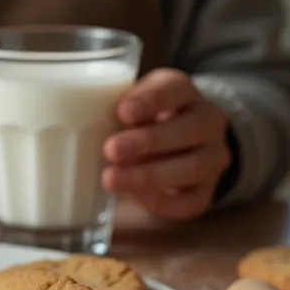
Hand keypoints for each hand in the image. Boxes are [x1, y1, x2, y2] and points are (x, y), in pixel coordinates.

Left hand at [102, 68, 230, 220]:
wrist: (174, 147)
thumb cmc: (139, 121)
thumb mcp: (128, 104)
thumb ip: (113, 109)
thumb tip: (77, 123)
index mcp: (184, 93)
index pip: (176, 88)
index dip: (151, 100)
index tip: (123, 111)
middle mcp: (207, 122)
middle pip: (189, 129)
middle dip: (148, 141)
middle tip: (112, 150)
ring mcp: (212, 158)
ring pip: (193, 167)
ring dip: (150, 175)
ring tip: (112, 179)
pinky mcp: (206, 191)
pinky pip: (191, 201)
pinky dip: (162, 201)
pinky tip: (136, 197)